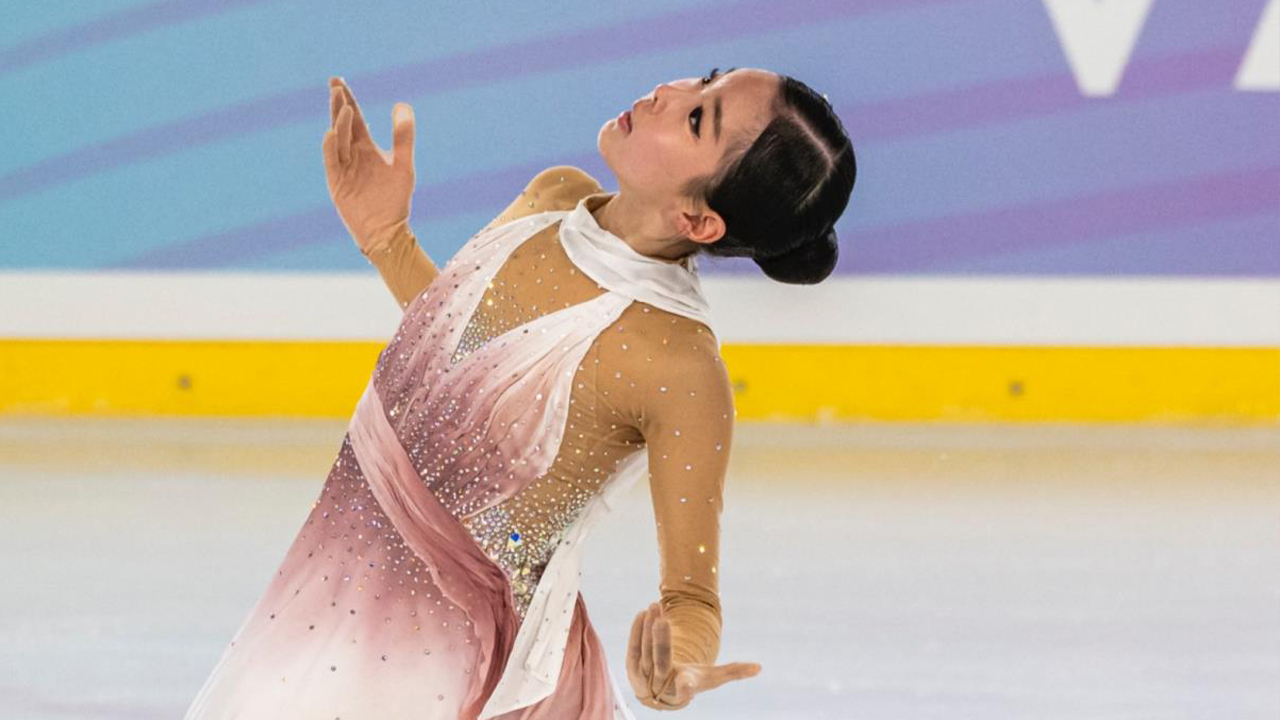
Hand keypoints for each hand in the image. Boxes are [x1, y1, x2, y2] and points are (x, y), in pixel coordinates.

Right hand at [322, 77, 415, 253]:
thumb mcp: (403, 164)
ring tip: (342, 105)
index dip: (347, 100)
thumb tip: (402, 105)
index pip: (354, 119)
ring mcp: (342, 168)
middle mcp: (351, 155)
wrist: (388, 230)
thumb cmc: (395, 199)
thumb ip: (403, 136)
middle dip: (337, 104)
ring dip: (339, 122)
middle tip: (334, 84)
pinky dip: (330, 147)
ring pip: (337, 140)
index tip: (338, 80)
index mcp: (365, 148)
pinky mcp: (337, 183)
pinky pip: (332, 162)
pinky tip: (331, 133)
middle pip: (342, 124)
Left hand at [626, 601, 761, 710]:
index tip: (686, 684)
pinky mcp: (632, 666)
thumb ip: (733, 672)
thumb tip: (759, 667)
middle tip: (662, 621)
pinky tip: (644, 613)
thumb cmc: (690, 682)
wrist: (661, 695)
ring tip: (655, 605)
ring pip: (645, 650)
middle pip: (660, 662)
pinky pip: (633, 647)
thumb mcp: (712, 677)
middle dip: (660, 642)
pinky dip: (637, 630)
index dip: (686, 688)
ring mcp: (644, 676)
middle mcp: (662, 684)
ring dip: (648, 628)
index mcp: (684, 688)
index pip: (686, 690)